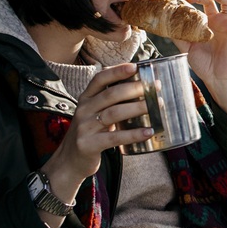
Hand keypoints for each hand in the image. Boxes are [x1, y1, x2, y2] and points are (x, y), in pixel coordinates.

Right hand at [40, 63, 151, 203]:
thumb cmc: (90, 134)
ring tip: (157, 105)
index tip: (135, 66)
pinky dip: (133, 134)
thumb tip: (141, 88)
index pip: (99, 79)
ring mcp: (85, 127)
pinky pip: (114, 137)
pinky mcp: (89, 144)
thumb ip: (110, 102)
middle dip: (134, 88)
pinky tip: (148, 131)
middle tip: (155, 87)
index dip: (117, 71)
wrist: (69, 161)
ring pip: (113, 113)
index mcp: (86, 99)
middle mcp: (83, 110)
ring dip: (137, 108)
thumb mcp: (95, 114)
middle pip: (110, 94)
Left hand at [175, 0, 226, 121]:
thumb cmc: (202, 64)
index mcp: (203, 23)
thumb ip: (178, 37)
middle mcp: (215, 21)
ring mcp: (226, 24)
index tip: (177, 0)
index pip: (196, 7)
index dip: (188, 2)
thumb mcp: (186, 48)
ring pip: (226, 3)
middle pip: (209, 1)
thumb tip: (165, 26)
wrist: (215, 76)